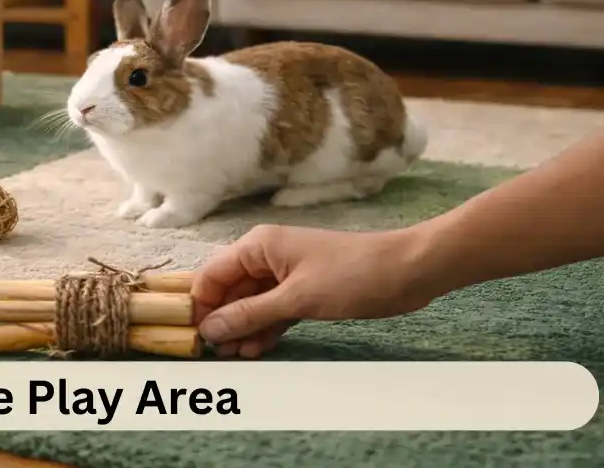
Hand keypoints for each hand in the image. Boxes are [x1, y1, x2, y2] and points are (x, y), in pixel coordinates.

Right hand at [190, 223, 436, 358]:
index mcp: (258, 246)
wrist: (408, 272)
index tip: (195, 336)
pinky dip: (265, 329)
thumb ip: (250, 314)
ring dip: (243, 329)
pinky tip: (257, 350)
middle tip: (218, 354)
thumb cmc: (352, 274)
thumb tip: (210, 329)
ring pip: (251, 305)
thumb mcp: (296, 298)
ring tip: (236, 357)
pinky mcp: (304, 292)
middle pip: (230, 291)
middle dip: (222, 321)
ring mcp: (286, 276)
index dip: (201, 304)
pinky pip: (273, 312)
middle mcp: (266, 258)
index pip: (212, 274)